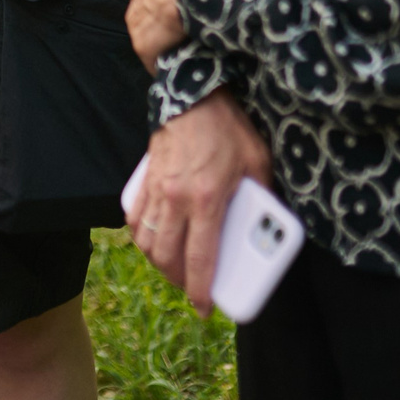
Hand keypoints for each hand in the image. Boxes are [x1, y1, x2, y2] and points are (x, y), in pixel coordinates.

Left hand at [127, 0, 192, 63]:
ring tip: (174, 55)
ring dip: (158, 48)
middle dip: (157, 31)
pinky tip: (170, 67)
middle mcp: (135, 5)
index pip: (148, 2)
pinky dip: (159, 62)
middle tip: (174, 39)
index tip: (171, 17)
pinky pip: (151, 57)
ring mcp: (137, 26)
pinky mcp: (144, 45)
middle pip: (145, 22)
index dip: (160, 11)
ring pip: (146, 40)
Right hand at [132, 89, 270, 313]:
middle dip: (178, 281)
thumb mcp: (258, 161)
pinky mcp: (145, 177)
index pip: (199, 259)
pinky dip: (140, 236)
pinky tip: (153, 239)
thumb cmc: (228, 126)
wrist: (191, 90)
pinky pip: (134, 217)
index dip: (201, 290)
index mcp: (206, 199)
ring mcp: (156, 188)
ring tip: (174, 267)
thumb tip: (266, 223)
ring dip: (159, 262)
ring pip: (146, 241)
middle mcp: (175, 199)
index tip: (206, 309)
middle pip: (167, 257)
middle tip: (193, 288)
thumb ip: (262, 196)